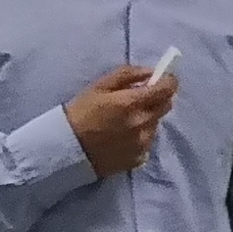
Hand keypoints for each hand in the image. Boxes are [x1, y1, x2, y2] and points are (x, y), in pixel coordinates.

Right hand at [65, 62, 177, 177]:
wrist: (63, 149)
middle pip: (165, 106)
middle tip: (140, 98)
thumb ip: (128, 74)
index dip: (169, 81)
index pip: (167, 89)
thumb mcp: (99, 86)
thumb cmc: (79, 113)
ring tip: (125, 121)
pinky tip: (122, 137)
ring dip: (148, 118)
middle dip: (158, 98)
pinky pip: (147, 142)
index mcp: (132, 103)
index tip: (165, 79)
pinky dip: (141, 136)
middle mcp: (142, 124)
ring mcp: (142, 144)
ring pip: (156, 124)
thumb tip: (152, 72)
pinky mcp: (138, 159)